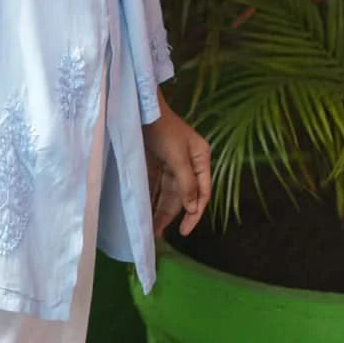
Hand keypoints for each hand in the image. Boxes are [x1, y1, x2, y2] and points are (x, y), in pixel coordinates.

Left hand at [142, 94, 211, 237]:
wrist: (141, 108)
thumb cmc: (164, 129)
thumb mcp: (178, 157)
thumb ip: (186, 183)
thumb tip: (194, 208)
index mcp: (201, 159)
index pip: (202, 193)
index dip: (194, 214)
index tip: (184, 231)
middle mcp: (189, 163)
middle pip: (182, 195)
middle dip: (172, 214)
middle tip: (159, 234)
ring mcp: (172, 162)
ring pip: (168, 192)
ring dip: (160, 209)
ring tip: (152, 229)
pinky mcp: (156, 161)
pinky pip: (156, 185)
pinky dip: (152, 198)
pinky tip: (146, 211)